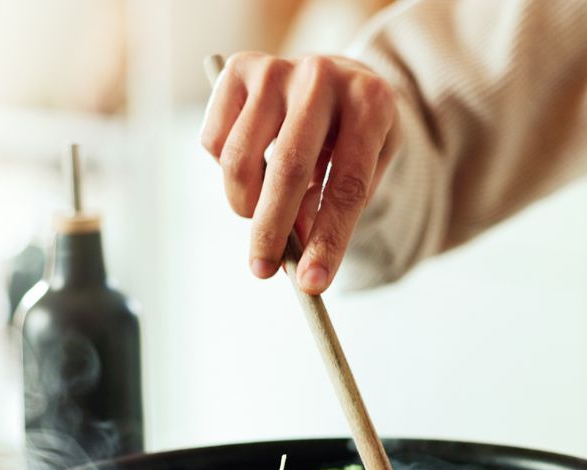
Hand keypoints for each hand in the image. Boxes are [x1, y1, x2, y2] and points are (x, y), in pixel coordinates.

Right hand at [200, 52, 399, 293]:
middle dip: (271, 230)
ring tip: (259, 213)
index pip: (348, 185)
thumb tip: (292, 253)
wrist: (341, 76)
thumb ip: (333, 209)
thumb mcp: (365, 169)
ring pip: (240, 158)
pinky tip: (251, 167)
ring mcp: (277, 68)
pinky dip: (225, 171)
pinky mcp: (239, 67)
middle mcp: (323, 77)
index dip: (329, 240)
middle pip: (289, 168)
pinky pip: (215, 141)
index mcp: (371, 103)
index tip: (311, 284)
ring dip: (244, 203)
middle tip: (262, 272)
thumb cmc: (355, 135)